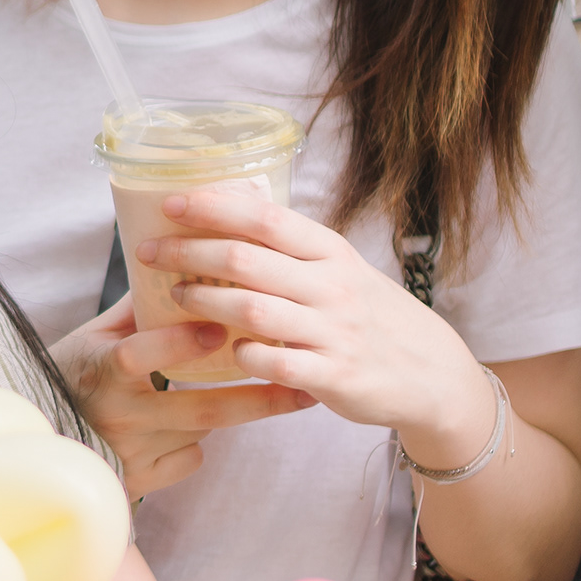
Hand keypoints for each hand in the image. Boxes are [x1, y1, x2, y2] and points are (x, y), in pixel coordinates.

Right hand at [48, 290, 308, 502]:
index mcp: (101, 370)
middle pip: (198, 408)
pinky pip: (188, 460)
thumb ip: (137, 309)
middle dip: (257, 398)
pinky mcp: (138, 481)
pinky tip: (189, 429)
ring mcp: (130, 451)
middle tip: (303, 387)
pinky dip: (196, 444)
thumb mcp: (93, 336)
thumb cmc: (70, 374)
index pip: (139, 355)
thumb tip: (183, 266)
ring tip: (276, 395)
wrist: (37, 437)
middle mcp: (117, 415)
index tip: (221, 328)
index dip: (180, 343)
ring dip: (233, 411)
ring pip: (201, 431)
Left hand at [137, 182, 491, 464]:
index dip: (213, 208)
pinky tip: (224, 350)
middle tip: (149, 253)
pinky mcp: (335, 376)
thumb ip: (293, 248)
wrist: (431, 373)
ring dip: (205, 302)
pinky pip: (277, 364)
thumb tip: (232, 205)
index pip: (265, 218)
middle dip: (190, 253)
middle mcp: (332, 287)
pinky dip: (244, 355)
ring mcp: (333, 332)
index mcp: (331, 252)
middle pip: (247, 260)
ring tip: (174, 297)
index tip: (170, 204)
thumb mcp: (341, 270)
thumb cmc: (370, 315)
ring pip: (254, 310)